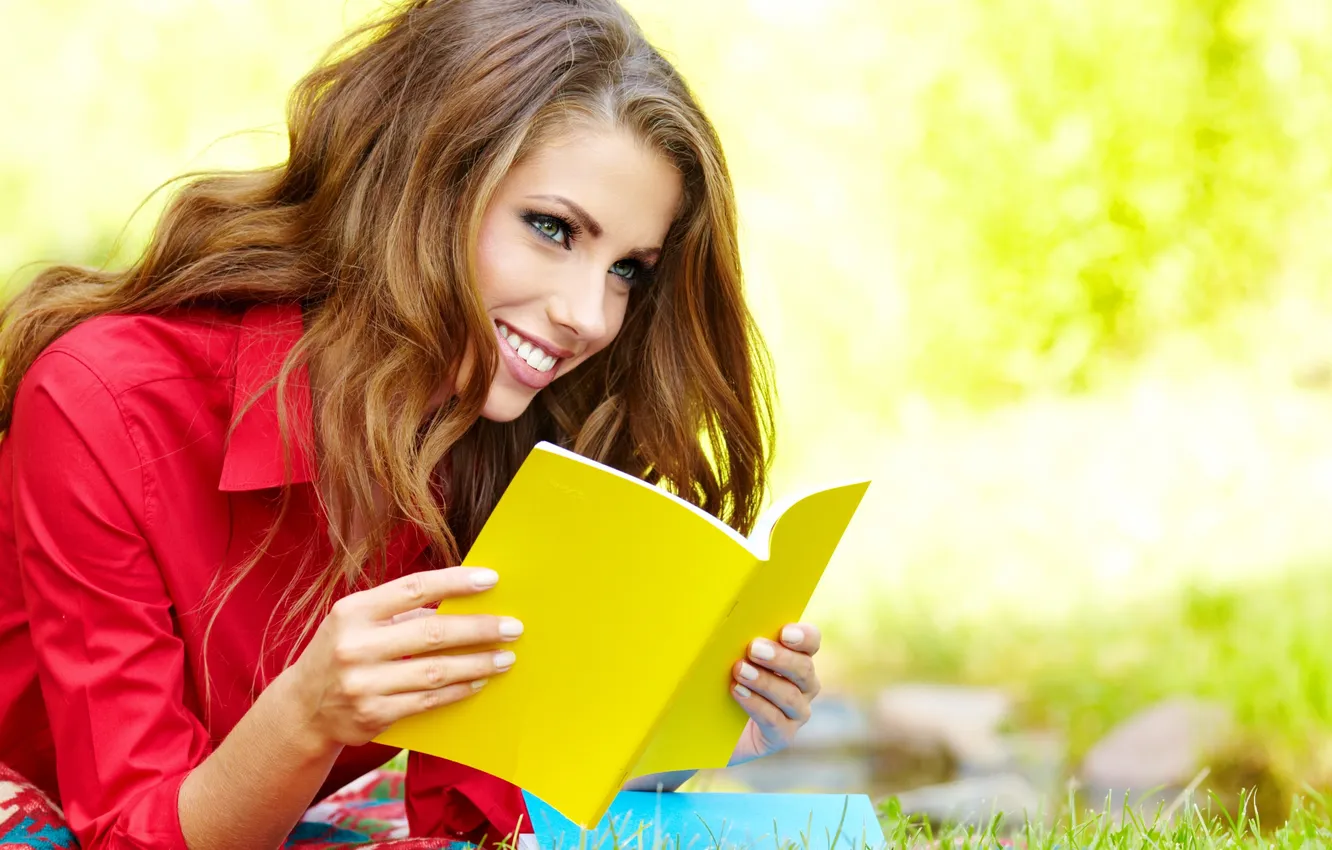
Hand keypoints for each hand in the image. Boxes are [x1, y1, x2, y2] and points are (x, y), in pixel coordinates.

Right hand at [279, 567, 520, 750]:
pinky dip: (458, 690)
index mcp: (353, 611)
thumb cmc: (342, 652)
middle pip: (432, 632)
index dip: (455, 583)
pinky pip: (427, 700)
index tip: (491, 580)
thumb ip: (400, 612)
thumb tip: (462, 603)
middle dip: (479, 629)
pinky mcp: (373, 715)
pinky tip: (479, 682)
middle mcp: (356, 646)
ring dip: (477, 664)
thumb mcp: (357, 622)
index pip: (413, 588)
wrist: (302, 708)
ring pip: (435, 670)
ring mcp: (363, 683)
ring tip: (505, 658)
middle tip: (513, 627)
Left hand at [728, 622, 821, 765]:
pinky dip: (756, 704)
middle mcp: (803, 685)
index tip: (785, 632)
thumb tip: (723, 619)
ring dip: (765, 681)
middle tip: (754, 648)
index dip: (804, 636)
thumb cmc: (721, 681)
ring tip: (739, 670)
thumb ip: (737, 639)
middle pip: (804, 669)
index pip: (811, 641)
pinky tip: (738, 692)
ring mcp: (796, 712)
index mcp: (796, 657)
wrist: (711, 725)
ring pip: (791, 696)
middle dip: (780, 658)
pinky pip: (775, 721)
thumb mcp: (729, 656)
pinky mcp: (782, 735)